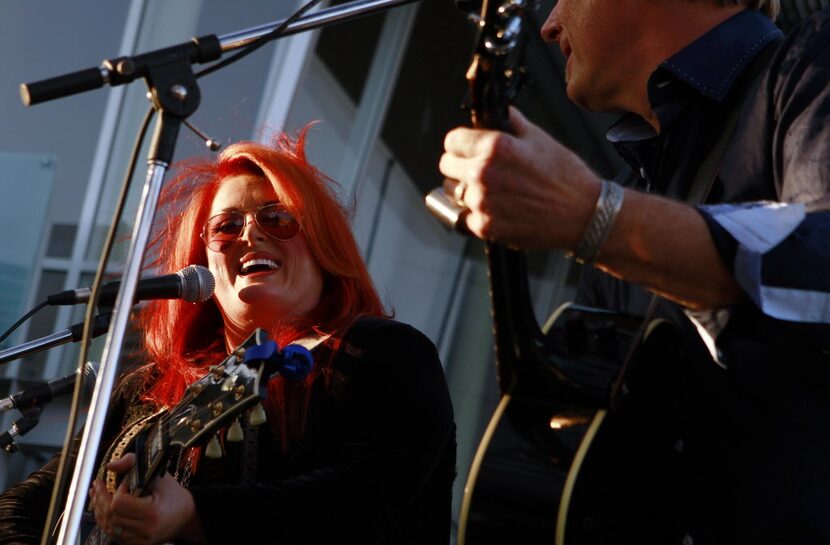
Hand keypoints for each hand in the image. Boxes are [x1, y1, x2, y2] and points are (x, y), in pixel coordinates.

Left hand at [88, 453, 204, 544]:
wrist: (188, 516)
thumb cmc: (174, 495)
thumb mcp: (159, 475)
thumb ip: (134, 464)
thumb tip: (111, 466)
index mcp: (152, 512)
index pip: (119, 504)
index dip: (117, 492)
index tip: (124, 484)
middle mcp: (145, 529)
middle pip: (111, 516)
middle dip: (101, 499)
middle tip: (99, 486)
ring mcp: (140, 540)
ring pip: (109, 527)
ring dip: (100, 510)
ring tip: (97, 496)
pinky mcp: (137, 544)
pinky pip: (114, 535)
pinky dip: (106, 522)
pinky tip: (104, 510)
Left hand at [439, 106, 601, 249]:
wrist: (583, 215)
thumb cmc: (565, 175)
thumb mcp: (538, 137)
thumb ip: (509, 122)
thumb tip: (493, 112)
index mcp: (493, 147)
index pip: (452, 141)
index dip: (461, 144)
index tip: (468, 148)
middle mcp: (482, 174)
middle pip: (447, 166)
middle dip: (461, 165)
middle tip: (483, 170)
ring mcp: (481, 203)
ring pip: (454, 192)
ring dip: (467, 190)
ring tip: (494, 191)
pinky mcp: (485, 227)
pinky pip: (466, 217)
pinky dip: (478, 213)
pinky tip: (500, 209)